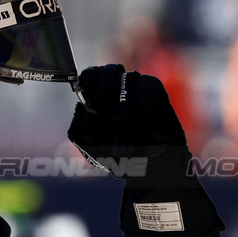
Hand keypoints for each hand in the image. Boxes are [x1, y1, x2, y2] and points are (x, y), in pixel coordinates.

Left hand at [68, 64, 185, 167]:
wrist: (151, 167)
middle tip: (105, 105)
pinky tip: (143, 112)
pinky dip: (144, 96)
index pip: (90, 76)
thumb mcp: (91, 146)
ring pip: (130, 75)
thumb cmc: (119, 157)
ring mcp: (137, 93)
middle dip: (105, 86)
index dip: (89, 79)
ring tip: (127, 120)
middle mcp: (117, 93)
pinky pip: (149, 82)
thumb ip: (81, 124)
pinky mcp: (156, 95)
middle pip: (109, 70)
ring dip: (126, 98)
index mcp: (98, 101)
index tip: (89, 93)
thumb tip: (82, 105)